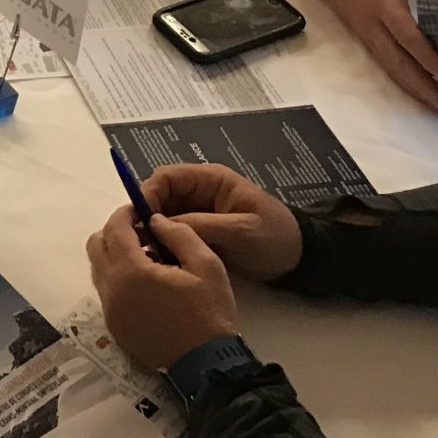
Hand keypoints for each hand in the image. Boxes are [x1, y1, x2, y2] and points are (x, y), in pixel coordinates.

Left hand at [85, 208, 239, 371]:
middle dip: (116, 232)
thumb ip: (179, 234)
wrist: (207, 367)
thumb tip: (155, 220)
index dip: (125, 213)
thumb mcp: (206, 265)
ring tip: (148, 258)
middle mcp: (111, 290)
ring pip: (99, 269)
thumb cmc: (210, 314)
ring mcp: (110, 311)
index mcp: (130, 272)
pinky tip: (147, 284)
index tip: (140, 209)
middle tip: (143, 232)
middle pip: (97, 246)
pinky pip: (107, 292)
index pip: (114, 229)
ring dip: (116, 255)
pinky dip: (119, 279)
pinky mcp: (114, 327)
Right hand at [140, 164, 302, 281]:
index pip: (167, 177)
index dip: (148, 193)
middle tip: (138, 240)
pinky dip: (164, 244)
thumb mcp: (241, 231)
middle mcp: (198, 193)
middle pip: (159, 196)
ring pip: (162, 217)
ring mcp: (198, 213)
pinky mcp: (199, 233)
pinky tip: (160, 260)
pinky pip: (173, 234)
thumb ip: (202, 224)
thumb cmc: (275, 237)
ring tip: (146, 253)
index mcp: (210, 180)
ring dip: (153, 232)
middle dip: (146, 215)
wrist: (299, 260)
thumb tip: (160, 224)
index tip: (139, 218)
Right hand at [302, 0, 437, 110]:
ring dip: (413, 89)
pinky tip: (420, 91)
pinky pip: (385, 64)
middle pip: (396, 61)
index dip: (426, 56)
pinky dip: (403, 81)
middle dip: (422, 85)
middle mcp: (372, 24)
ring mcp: (366, 35)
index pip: (406, 34)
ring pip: (389, 67)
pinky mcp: (365, 40)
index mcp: (381, 1)